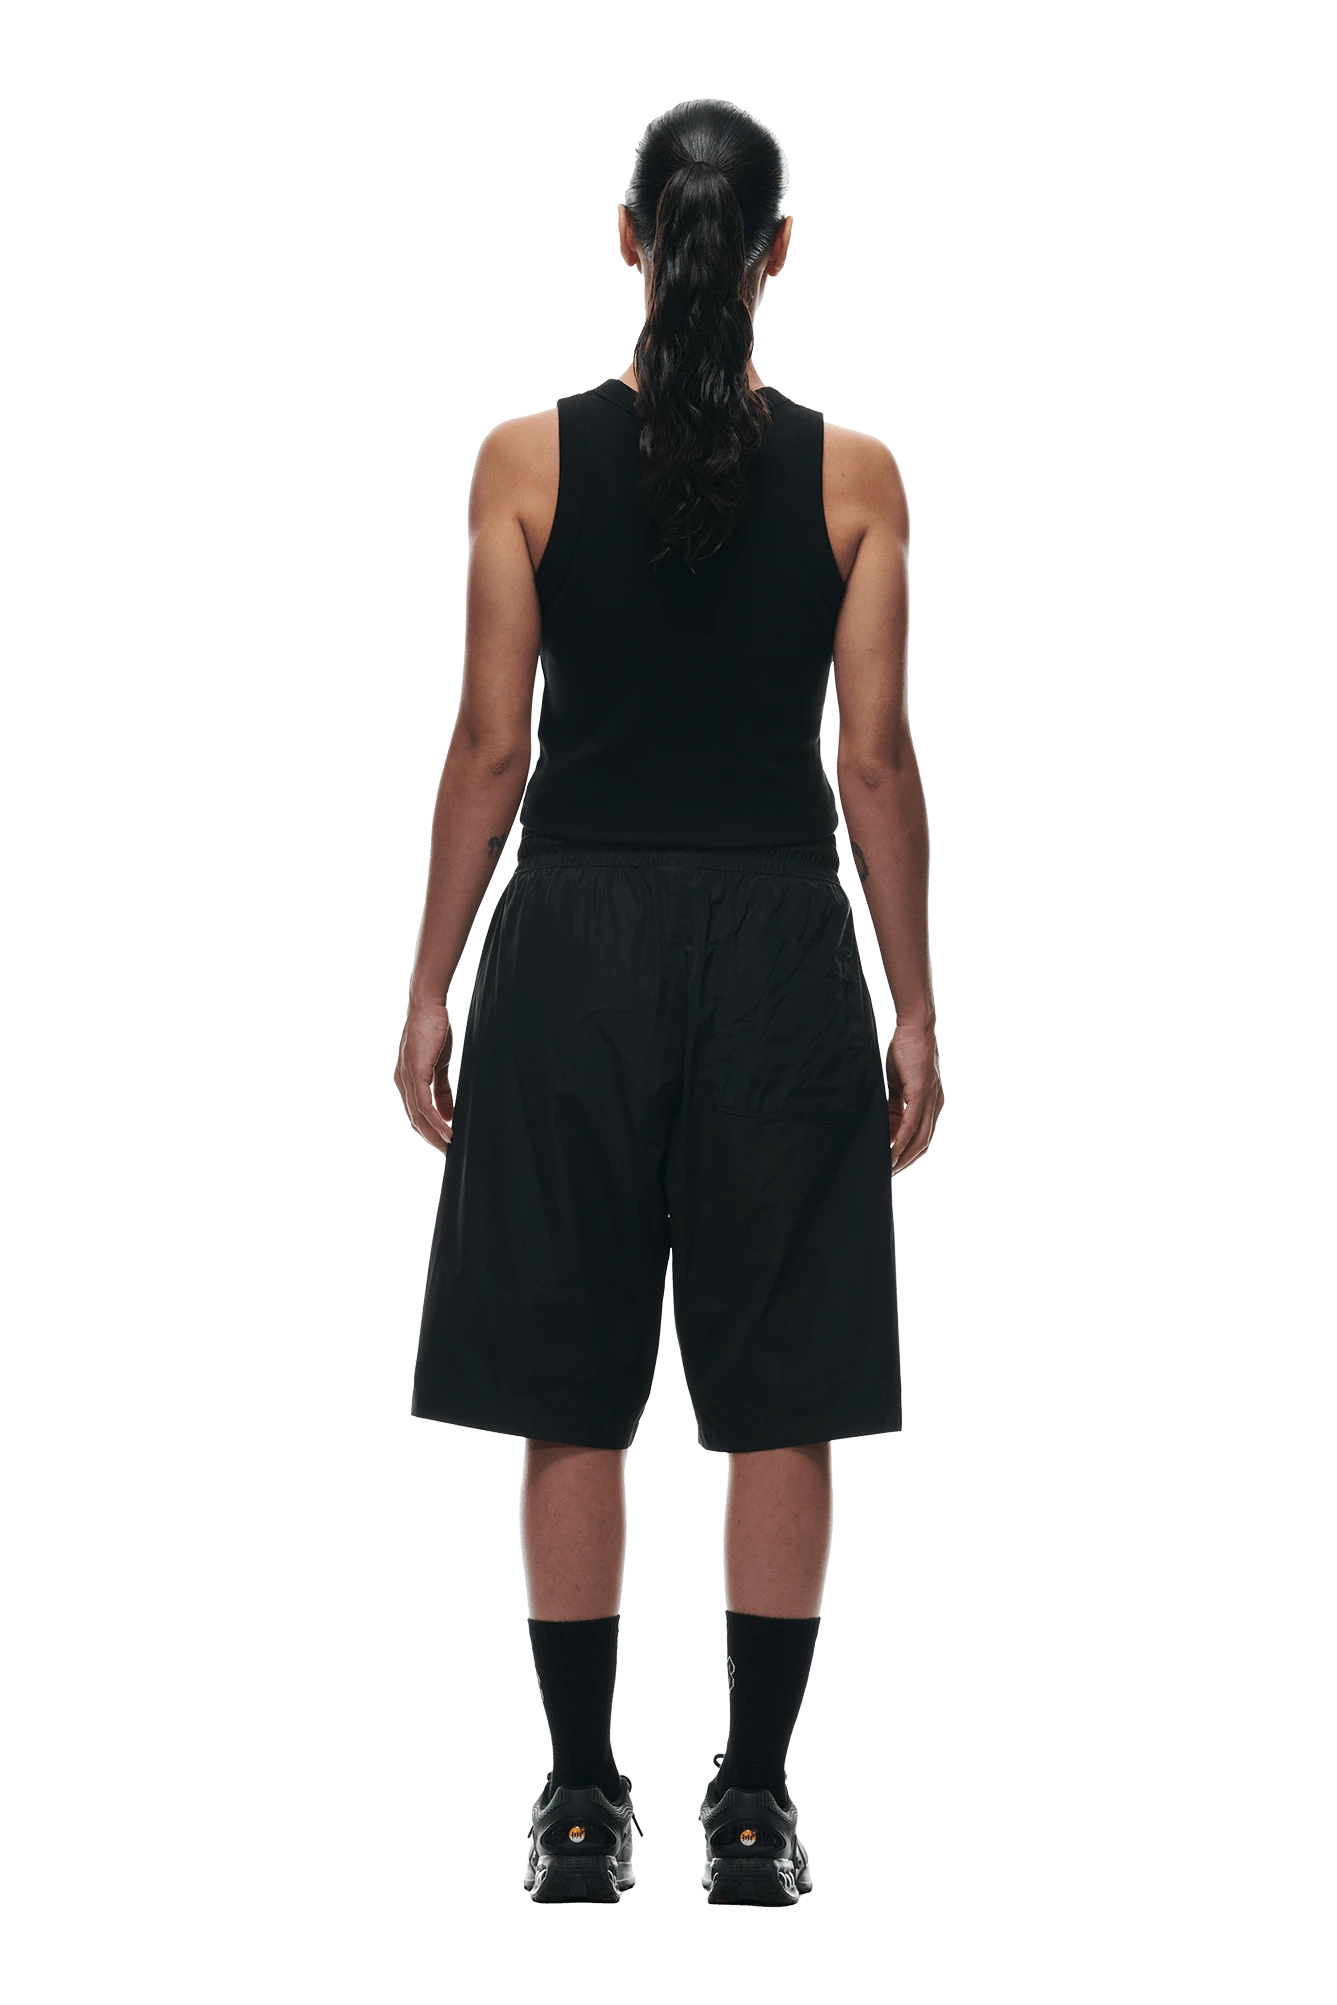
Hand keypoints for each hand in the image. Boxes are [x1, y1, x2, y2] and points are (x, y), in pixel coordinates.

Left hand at [394, 1001, 454, 1153]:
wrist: (429, 1007)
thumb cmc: (434, 1033)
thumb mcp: (439, 1066)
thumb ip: (442, 1090)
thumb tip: (448, 1114)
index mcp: (407, 1081)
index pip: (416, 1114)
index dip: (430, 1131)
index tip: (445, 1144)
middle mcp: (403, 1082)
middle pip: (416, 1119)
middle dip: (433, 1138)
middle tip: (450, 1153)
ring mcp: (407, 1078)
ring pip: (419, 1115)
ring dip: (435, 1133)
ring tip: (450, 1146)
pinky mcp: (415, 1072)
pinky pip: (424, 1103)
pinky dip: (436, 1119)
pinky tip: (448, 1129)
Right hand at [886, 1021, 942, 1174]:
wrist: (914, 1029)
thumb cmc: (906, 1053)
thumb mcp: (898, 1086)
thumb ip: (895, 1108)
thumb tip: (888, 1130)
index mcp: (930, 1103)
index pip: (921, 1136)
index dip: (908, 1153)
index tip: (893, 1164)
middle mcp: (934, 1104)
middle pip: (923, 1142)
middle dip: (906, 1160)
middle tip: (889, 1173)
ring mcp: (929, 1099)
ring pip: (919, 1136)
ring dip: (903, 1154)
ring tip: (889, 1166)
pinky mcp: (920, 1092)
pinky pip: (912, 1121)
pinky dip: (902, 1138)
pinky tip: (893, 1148)